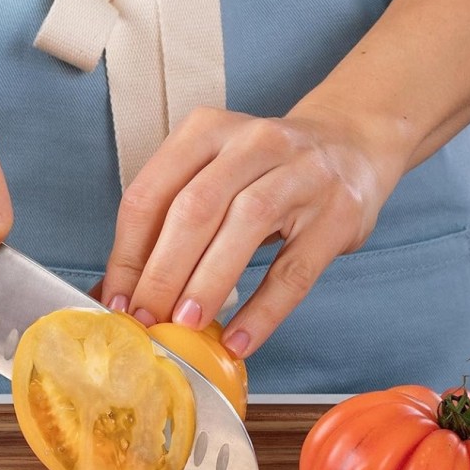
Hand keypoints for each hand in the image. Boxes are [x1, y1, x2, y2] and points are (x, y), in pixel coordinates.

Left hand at [100, 104, 403, 357]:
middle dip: (161, 272)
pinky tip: (239, 339)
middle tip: (145, 318)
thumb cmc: (263, 172)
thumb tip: (118, 293)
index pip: (150, 195)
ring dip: (208, 284)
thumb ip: (167, 224)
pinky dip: (264, 310)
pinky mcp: (338, 213)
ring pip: (244, 227)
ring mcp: (301, 173)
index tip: (117, 299)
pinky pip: (295, 269)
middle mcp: (252, 143)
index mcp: (205, 131)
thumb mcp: (212, 175)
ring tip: (185, 325)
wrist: (353, 144)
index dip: (128, 254)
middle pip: (194, 209)